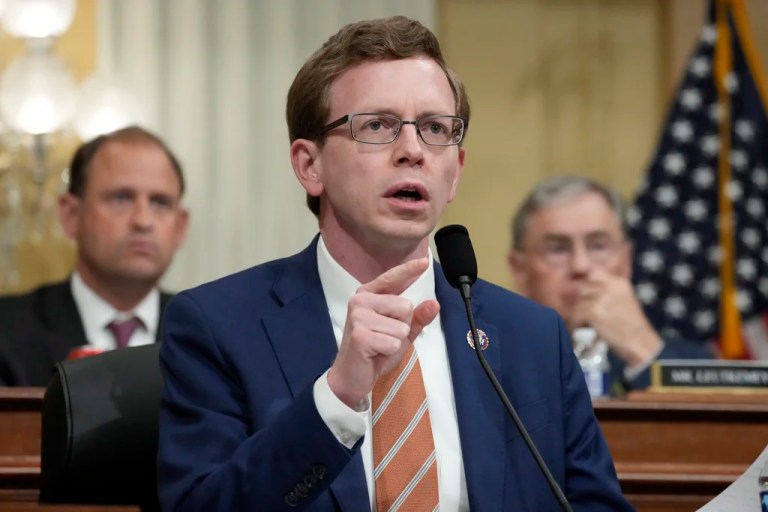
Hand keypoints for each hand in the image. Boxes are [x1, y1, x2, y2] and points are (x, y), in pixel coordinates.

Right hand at [327, 258, 439, 407]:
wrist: (351, 377)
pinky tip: (374, 353)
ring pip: (401, 326)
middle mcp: (360, 300)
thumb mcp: (400, 333)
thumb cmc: (375, 352)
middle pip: (405, 305)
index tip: (424, 261)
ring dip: (395, 341)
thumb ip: (417, 318)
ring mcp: (358, 316)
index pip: (393, 278)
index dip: (409, 270)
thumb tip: (434, 303)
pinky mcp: (360, 334)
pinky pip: (395, 341)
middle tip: (383, 337)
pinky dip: (389, 351)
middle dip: (401, 326)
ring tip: (378, 345)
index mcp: (369, 295)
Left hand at [570, 269, 661, 366]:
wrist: (640, 342)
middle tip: (583, 311)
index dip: (586, 281)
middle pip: (583, 287)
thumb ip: (608, 292)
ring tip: (584, 322)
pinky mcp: (594, 311)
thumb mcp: (624, 300)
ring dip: (579, 312)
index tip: (583, 292)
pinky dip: (577, 322)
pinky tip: (581, 328)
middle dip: (582, 300)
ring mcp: (602, 298)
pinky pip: (577, 314)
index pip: (594, 272)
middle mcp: (610, 287)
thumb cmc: (632, 326)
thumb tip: (585, 288)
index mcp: (619, 283)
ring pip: (579, 301)